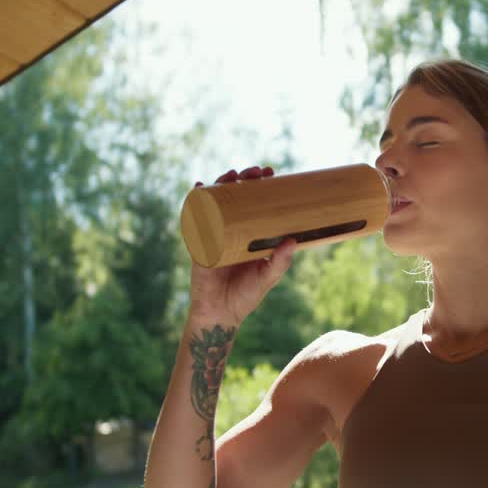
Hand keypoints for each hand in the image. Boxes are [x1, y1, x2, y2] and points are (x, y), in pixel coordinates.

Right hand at [187, 166, 296, 324]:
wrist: (220, 314)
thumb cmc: (245, 296)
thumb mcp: (267, 277)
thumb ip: (280, 262)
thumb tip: (293, 240)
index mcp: (248, 233)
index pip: (254, 202)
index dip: (261, 186)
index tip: (271, 174)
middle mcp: (230, 229)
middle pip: (235, 196)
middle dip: (244, 179)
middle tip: (257, 172)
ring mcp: (212, 233)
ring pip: (215, 201)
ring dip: (221, 183)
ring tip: (232, 175)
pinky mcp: (198, 242)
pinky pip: (194, 218)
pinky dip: (194, 201)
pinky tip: (199, 187)